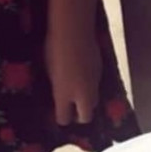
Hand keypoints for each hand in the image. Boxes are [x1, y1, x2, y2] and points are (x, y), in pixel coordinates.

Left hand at [45, 0, 101, 124]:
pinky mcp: (101, 72)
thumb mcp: (50, 72)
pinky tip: (83, 74)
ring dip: (86, 100)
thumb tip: (59, 94)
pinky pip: (96, 86)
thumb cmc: (54, 50)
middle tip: (72, 108)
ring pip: (94, 101)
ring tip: (78, 91)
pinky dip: (90, 85)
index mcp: (63, 95)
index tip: (58, 113)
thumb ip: (57, 88)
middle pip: (86, 116)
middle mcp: (82, 94)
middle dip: (80, 116)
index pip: (64, 118)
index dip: (61, 118)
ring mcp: (94, 83)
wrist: (74, 32)